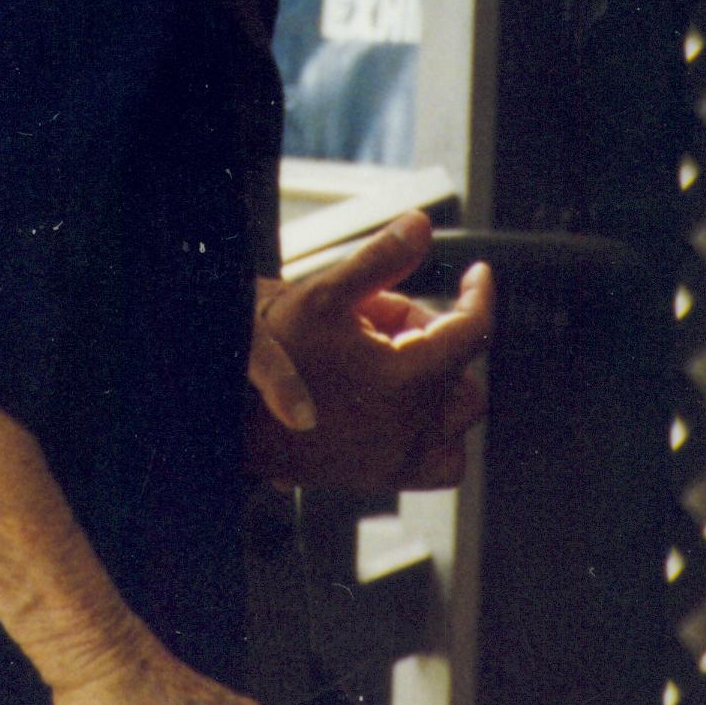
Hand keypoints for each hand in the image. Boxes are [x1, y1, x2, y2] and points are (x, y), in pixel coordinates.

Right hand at [247, 214, 493, 488]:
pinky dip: (435, 433)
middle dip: (439, 341)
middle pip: (462, 375)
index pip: (472, 332)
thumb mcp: (321, 292)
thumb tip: (420, 225)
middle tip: (387, 322)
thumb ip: (380, 259)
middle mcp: (411, 429)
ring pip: (456, 420)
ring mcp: (398, 461)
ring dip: (439, 387)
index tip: (476, 276)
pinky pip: (440, 462)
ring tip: (389, 361)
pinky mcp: (382, 479)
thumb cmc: (270, 353)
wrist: (226, 415)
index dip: (479, 296)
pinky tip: (400, 407)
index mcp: (405, 380)